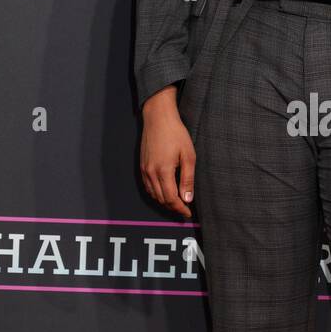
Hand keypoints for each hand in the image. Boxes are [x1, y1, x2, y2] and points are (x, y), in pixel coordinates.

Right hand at [140, 87, 195, 218]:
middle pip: (162, 199)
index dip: (180, 208)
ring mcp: (144, 170)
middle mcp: (151, 173)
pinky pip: (148, 187)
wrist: (158, 118)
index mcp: (163, 171)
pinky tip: (165, 192)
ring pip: (153, 195)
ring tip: (177, 203)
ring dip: (165, 202)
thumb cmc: (176, 133)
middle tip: (185, 209)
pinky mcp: (142, 166)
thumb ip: (187, 178)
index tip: (188, 213)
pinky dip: (156, 194)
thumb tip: (188, 198)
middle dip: (174, 207)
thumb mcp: (188, 155)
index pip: (171, 199)